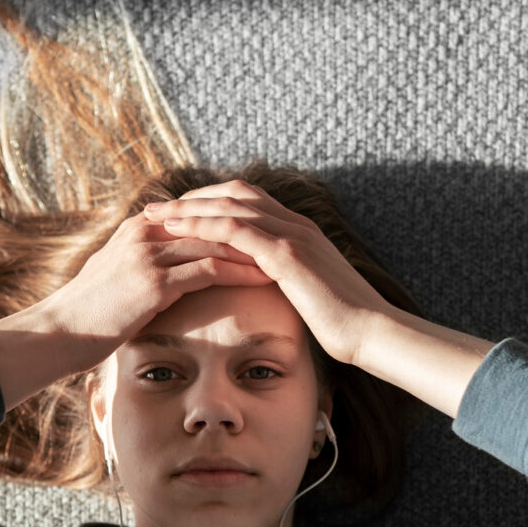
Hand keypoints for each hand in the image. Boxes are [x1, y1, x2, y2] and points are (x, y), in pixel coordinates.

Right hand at [40, 210, 274, 371]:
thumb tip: (166, 273)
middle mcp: (146, 233)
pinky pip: (208, 270)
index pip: (198, 213)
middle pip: (212, 221)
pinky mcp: (153, 281)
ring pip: (215, 241)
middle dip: (251, 229)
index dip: (234, 219)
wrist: (57, 332)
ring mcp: (149, 254)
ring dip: (253, 248)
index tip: (266, 227)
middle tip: (285, 236)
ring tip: (285, 256)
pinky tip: (264, 279)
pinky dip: (240, 272)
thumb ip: (141, 264)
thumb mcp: (114, 277)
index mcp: (139, 229)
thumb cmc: (86, 313)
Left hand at [141, 180, 393, 365]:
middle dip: (193, 198)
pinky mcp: (288, 253)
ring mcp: (292, 235)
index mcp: (300, 231)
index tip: (179, 211)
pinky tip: (178, 230)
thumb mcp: (309, 295)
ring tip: (156, 215)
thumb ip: (289, 282)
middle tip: (158, 206)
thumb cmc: (343, 323)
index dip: (211, 203)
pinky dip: (204, 225)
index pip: (249, 202)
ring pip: (231, 207)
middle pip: (235, 194)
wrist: (371, 332)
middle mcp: (295, 224)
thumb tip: (267, 290)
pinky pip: (236, 230)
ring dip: (189, 208)